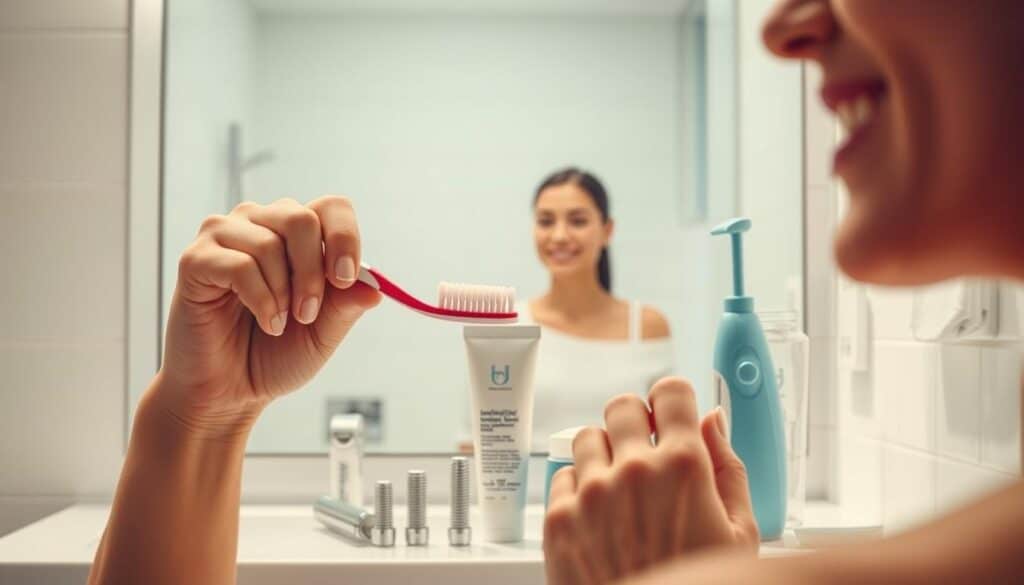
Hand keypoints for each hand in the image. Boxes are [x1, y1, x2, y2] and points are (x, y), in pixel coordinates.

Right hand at [154, 196, 380, 437]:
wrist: (230, 391)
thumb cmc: (275, 356)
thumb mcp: (323, 333)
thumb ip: (346, 306)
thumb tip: (373, 287)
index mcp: (296, 234)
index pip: (331, 208)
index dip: (344, 238)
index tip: (345, 279)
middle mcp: (261, 224)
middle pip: (301, 219)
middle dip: (314, 272)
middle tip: (308, 313)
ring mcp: (224, 237)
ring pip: (270, 243)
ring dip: (284, 293)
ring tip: (280, 324)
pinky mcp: (195, 259)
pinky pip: (239, 265)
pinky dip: (261, 300)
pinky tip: (266, 322)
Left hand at [543, 377, 758, 584]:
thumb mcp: (740, 534)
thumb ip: (729, 467)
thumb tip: (712, 421)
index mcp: (683, 467)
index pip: (670, 392)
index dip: (672, 400)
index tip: (670, 411)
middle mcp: (632, 471)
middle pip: (622, 406)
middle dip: (636, 421)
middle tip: (644, 448)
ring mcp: (590, 494)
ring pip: (587, 437)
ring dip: (604, 452)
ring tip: (620, 486)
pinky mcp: (559, 520)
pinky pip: (561, 477)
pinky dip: (579, 489)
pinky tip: (599, 516)